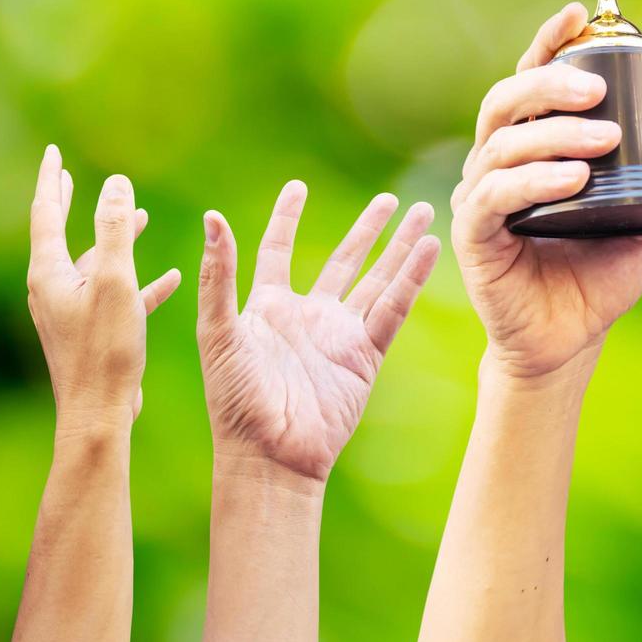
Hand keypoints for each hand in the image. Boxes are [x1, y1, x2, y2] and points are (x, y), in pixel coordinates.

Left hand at [25, 145, 181, 428]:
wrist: (100, 411)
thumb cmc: (106, 348)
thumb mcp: (115, 280)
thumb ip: (116, 230)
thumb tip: (114, 183)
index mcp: (50, 272)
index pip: (45, 213)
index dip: (51, 180)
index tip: (53, 152)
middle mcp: (54, 288)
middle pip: (61, 234)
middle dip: (70, 204)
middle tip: (68, 176)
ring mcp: (73, 310)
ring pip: (96, 263)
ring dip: (118, 239)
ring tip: (143, 217)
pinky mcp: (95, 330)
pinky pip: (119, 295)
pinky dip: (144, 281)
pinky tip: (173, 278)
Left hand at [198, 182, 439, 480]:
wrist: (271, 455)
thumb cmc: (234, 401)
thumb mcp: (218, 332)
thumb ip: (219, 276)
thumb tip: (213, 218)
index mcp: (267, 308)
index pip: (278, 250)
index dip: (287, 218)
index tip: (299, 186)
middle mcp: (308, 317)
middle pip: (345, 260)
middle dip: (369, 230)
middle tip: (391, 201)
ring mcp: (340, 335)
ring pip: (377, 279)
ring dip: (400, 248)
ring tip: (423, 214)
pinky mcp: (366, 355)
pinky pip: (393, 308)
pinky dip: (412, 278)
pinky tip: (429, 250)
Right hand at [451, 3, 641, 378]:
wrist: (571, 340)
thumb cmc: (599, 274)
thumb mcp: (639, 212)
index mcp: (533, 148)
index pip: (530, 82)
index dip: (548, 45)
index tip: (576, 17)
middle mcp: (499, 164)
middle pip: (507, 101)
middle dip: (550, 85)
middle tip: (597, 92)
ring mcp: (481, 198)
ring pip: (504, 146)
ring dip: (555, 136)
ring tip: (603, 140)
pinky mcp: (474, 236)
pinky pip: (495, 197)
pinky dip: (534, 182)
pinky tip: (572, 179)